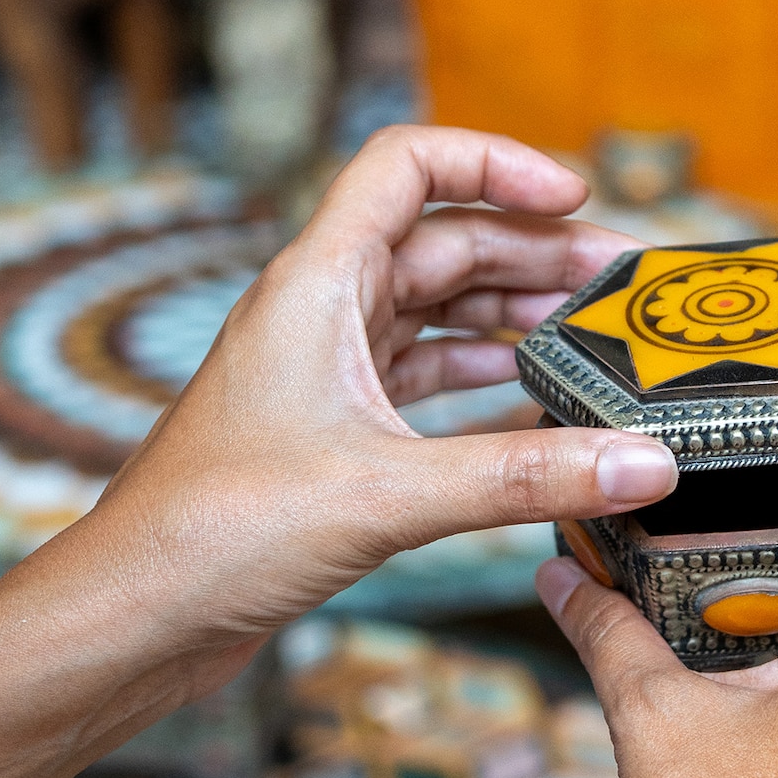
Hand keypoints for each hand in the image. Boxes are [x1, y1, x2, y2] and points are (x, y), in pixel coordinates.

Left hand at [42, 124, 681, 646]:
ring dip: (517, 316)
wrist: (136, 615)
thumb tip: (641, 462)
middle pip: (445, 241)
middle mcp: (319, 309)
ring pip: (439, 310)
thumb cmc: (214, 533)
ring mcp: (325, 368)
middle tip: (620, 286)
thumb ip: (525, 475)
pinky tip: (538, 400)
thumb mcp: (390, 493)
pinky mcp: (332, 428)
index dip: (495, 162)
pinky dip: (485, 378)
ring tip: (596, 338)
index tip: (573, 194)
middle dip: (536, 254)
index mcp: (315, 282)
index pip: (409, 164)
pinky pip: (425, 376)